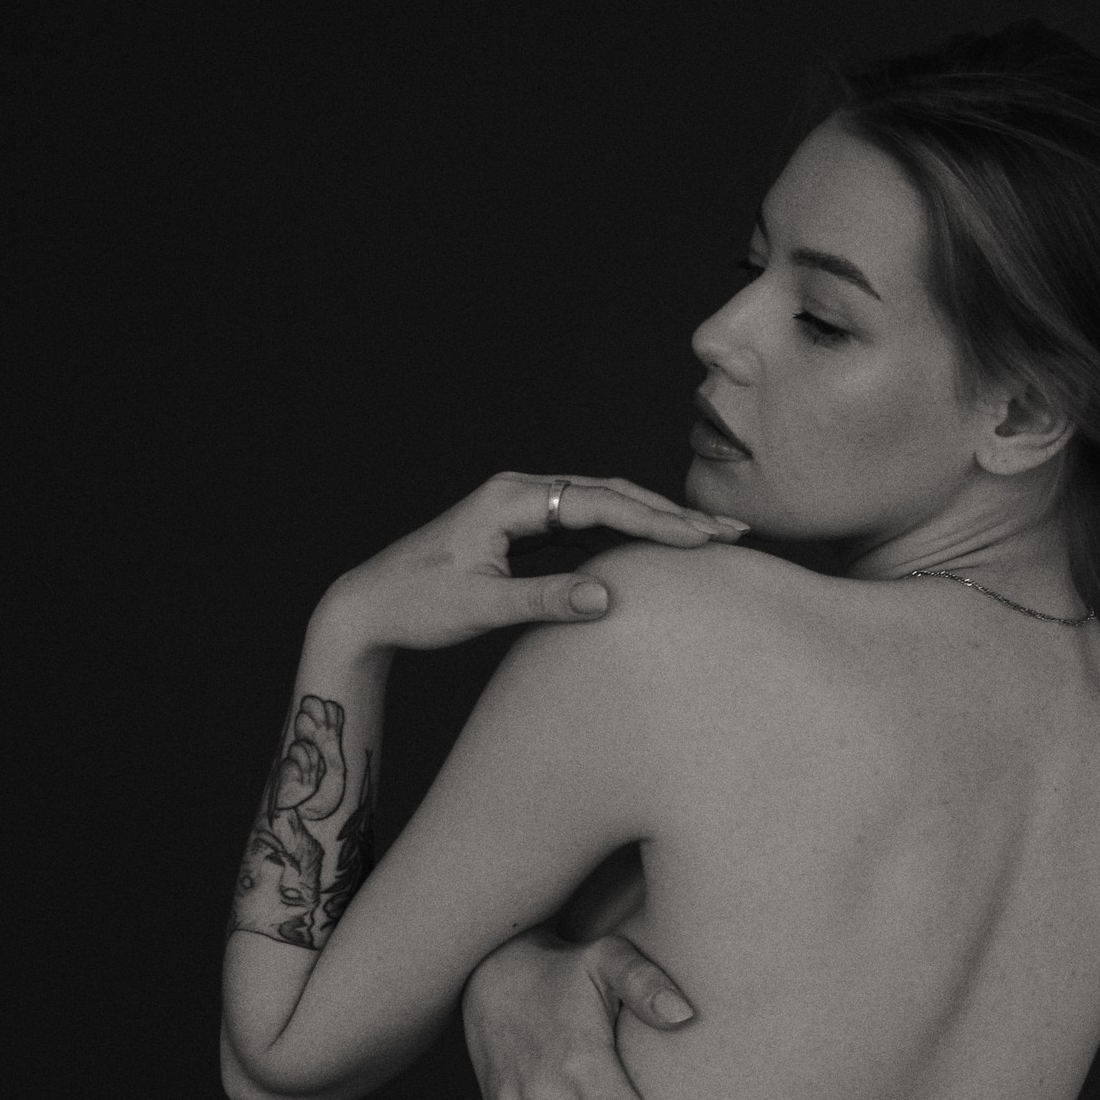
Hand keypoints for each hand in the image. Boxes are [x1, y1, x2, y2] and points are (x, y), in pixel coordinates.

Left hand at [323, 471, 747, 653]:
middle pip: (611, 494)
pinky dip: (626, 532)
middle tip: (730, 530)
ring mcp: (521, 506)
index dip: (657, 522)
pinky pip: (586, 521)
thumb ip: (545, 600)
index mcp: (510, 498)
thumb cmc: (417, 605)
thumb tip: (610, 598)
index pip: (601, 503)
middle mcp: (519, 491)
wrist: (368, 605)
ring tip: (708, 536)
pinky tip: (656, 547)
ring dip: (654, 519)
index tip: (705, 539)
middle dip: (672, 513)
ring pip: (603, 504)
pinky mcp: (521, 527)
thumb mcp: (481, 608)